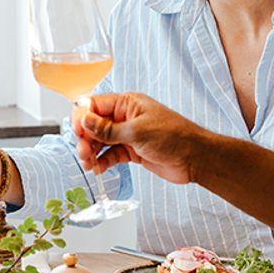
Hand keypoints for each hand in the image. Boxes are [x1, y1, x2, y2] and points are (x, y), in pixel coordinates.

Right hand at [72, 93, 207, 184]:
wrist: (195, 158)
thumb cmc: (174, 137)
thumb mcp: (138, 132)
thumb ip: (109, 129)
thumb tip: (85, 121)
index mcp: (127, 103)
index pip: (95, 105)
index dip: (82, 118)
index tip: (77, 133)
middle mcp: (125, 117)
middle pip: (94, 125)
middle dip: (86, 139)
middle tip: (85, 154)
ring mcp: (127, 135)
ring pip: (100, 141)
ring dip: (92, 152)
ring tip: (89, 164)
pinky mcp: (131, 151)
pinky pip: (110, 154)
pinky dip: (102, 161)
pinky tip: (99, 169)